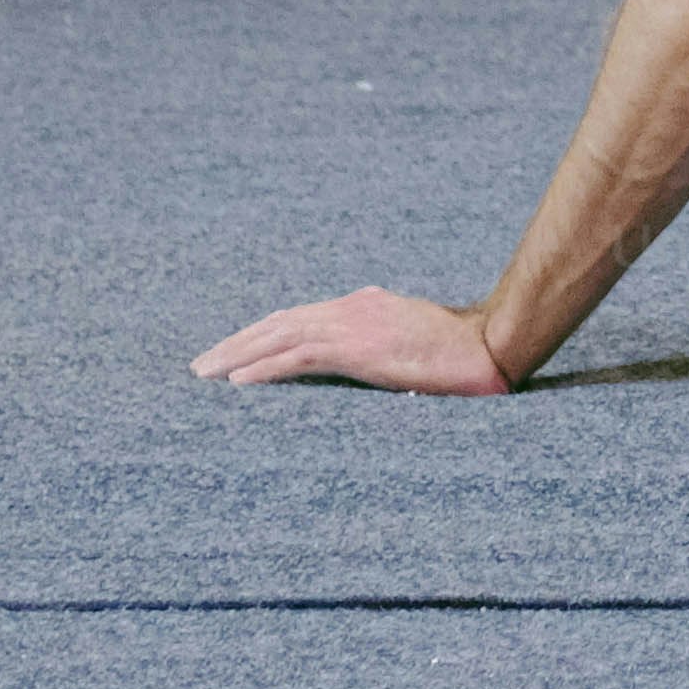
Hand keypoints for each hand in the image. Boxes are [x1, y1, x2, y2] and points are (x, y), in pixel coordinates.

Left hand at [190, 286, 516, 394]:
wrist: (486, 346)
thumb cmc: (458, 351)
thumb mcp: (410, 338)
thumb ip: (383, 340)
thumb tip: (370, 359)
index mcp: (362, 306)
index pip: (298, 318)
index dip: (261, 334)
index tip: (233, 352)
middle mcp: (350, 309)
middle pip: (279, 323)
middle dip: (237, 342)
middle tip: (202, 364)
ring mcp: (352, 325)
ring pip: (279, 336)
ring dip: (237, 355)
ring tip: (205, 373)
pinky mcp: (356, 349)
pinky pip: (298, 358)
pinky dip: (264, 368)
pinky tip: (237, 382)